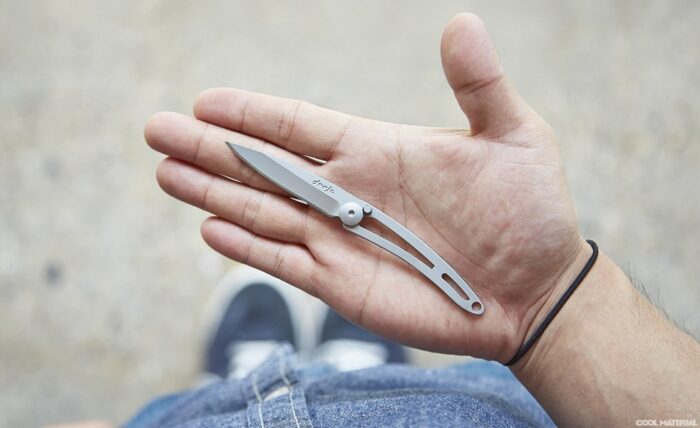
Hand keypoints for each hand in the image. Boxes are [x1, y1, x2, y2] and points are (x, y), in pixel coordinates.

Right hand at [145, 13, 588, 360]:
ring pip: (262, 211)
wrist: (536, 289)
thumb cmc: (530, 211)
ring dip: (212, 193)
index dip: (252, 112)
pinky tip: (211, 228)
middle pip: (264, 165)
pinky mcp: (342, 284)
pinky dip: (246, 247)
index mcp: (377, 149)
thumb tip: (461, 21)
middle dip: (209, 147)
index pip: (299, 125)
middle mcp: (348, 191)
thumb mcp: (514, 136)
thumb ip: (479, 85)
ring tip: (166, 172)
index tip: (205, 100)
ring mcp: (340, 239)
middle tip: (156, 129)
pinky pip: (284, 263)